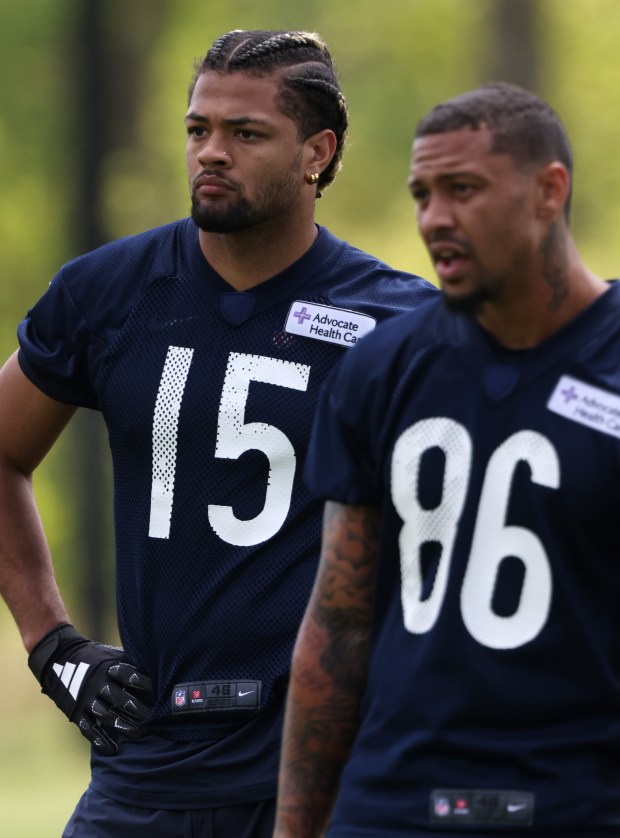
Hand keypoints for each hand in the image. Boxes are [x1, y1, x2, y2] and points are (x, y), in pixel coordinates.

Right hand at [28, 623, 152, 754]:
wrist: (61, 658)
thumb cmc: (97, 658)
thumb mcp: (113, 655)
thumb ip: (132, 662)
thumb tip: (158, 667)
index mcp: (109, 668)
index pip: (128, 675)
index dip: (143, 684)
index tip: (159, 692)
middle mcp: (98, 684)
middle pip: (119, 698)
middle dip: (137, 710)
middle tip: (153, 719)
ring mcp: (86, 699)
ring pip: (106, 716)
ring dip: (122, 726)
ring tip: (138, 734)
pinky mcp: (76, 712)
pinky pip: (88, 729)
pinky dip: (99, 740)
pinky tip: (112, 750)